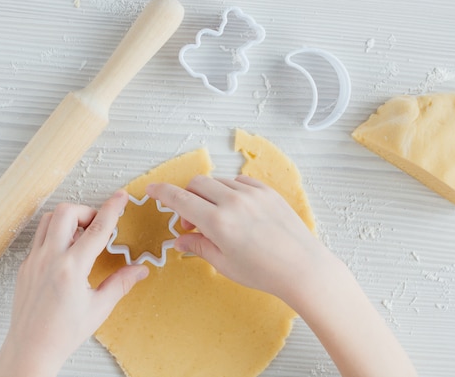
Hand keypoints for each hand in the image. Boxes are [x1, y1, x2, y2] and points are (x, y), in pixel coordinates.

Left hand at [0, 190, 148, 376]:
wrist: (30, 349)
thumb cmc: (61, 334)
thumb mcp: (98, 309)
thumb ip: (121, 284)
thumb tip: (139, 270)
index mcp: (71, 269)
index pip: (97, 229)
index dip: (112, 209)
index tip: (121, 197)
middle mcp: (49, 259)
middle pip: (66, 212)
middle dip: (86, 211)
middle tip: (98, 225)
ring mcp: (34, 261)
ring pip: (49, 220)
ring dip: (68, 220)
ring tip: (82, 238)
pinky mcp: (25, 266)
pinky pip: (40, 238)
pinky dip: (55, 235)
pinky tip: (67, 252)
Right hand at [146, 175, 322, 299]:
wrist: (302, 268)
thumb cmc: (264, 272)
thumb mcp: (225, 264)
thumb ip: (199, 246)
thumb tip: (181, 240)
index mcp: (218, 222)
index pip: (180, 199)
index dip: (162, 193)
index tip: (152, 190)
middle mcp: (234, 202)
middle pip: (197, 184)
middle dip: (186, 197)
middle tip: (190, 221)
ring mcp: (252, 194)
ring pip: (218, 181)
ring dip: (209, 195)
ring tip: (216, 218)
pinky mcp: (267, 191)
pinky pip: (239, 182)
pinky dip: (230, 191)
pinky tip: (235, 210)